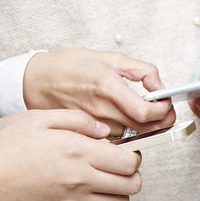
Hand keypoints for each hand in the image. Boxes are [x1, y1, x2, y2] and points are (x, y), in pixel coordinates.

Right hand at [0, 110, 141, 200]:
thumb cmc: (5, 150)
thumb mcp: (41, 118)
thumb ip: (79, 120)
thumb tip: (103, 129)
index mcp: (79, 152)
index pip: (130, 161)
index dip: (134, 154)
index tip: (127, 149)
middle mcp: (81, 179)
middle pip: (131, 184)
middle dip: (133, 173)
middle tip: (122, 163)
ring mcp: (74, 200)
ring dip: (121, 189)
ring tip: (109, 177)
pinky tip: (94, 192)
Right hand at [23, 49, 174, 135]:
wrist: (33, 83)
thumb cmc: (67, 67)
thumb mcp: (109, 58)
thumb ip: (141, 71)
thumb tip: (161, 87)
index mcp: (107, 88)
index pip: (147, 112)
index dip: (164, 112)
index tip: (166, 105)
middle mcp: (100, 112)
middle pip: (145, 130)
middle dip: (161, 123)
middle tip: (162, 113)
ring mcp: (93, 128)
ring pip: (133, 139)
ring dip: (145, 130)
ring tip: (141, 118)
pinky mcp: (87, 136)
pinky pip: (116, 143)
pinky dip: (126, 138)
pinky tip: (123, 127)